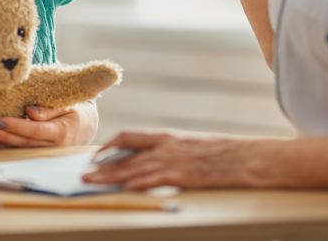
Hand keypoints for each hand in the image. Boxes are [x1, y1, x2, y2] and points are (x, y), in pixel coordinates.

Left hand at [0, 102, 97, 147]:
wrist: (86, 125)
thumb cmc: (75, 111)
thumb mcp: (67, 104)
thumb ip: (49, 108)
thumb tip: (30, 112)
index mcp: (62, 132)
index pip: (35, 130)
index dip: (16, 126)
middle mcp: (54, 147)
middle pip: (25, 143)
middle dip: (5, 137)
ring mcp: (48, 154)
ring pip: (23, 150)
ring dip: (3, 145)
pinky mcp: (42, 155)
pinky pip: (24, 152)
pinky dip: (8, 148)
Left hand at [82, 130, 250, 189]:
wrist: (244, 156)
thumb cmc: (221, 153)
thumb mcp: (190, 145)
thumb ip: (170, 150)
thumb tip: (150, 159)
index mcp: (166, 136)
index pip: (129, 136)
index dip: (109, 146)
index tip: (96, 155)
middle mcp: (165, 146)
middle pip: (125, 156)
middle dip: (102, 167)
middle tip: (84, 175)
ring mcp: (173, 161)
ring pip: (134, 170)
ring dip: (111, 178)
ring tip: (93, 184)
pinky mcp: (182, 176)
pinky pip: (154, 180)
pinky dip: (137, 185)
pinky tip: (124, 189)